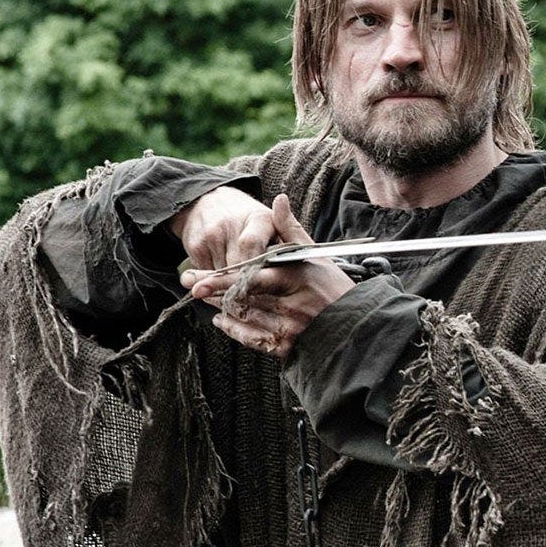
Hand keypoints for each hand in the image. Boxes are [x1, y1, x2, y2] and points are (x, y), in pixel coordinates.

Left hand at [181, 195, 355, 357]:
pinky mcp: (286, 347)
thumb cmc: (333, 285)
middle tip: (190, 283)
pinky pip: (250, 339)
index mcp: (296, 278)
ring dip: (221, 306)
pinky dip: (233, 328)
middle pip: (241, 298)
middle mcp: (291, 304)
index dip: (222, 280)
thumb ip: (290, 228)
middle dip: (212, 291)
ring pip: (243, 317)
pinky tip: (222, 318)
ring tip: (206, 295)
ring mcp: (289, 328)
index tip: (198, 279)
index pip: (252, 278)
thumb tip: (279, 199)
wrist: (355, 325)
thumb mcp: (314, 254)